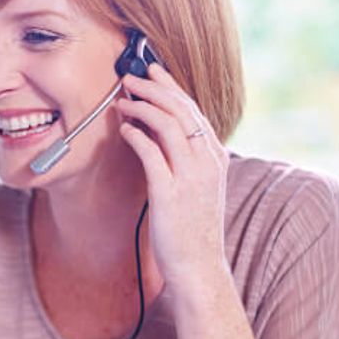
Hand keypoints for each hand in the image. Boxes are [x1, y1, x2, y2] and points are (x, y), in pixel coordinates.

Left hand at [114, 63, 229, 295]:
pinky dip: (137, 136)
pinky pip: (152, 154)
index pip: (193, 111)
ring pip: (168, 126)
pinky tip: (124, 129)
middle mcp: (207, 162)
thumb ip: (185, 160)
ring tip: (123, 100)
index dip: (171, 88)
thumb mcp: (197, 187)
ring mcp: (190, 177)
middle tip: (130, 77)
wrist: (198, 266)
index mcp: (215, 158)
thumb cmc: (191, 228)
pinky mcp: (170, 193)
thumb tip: (157, 134)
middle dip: (154, 88)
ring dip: (142, 107)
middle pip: (181, 111)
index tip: (153, 72)